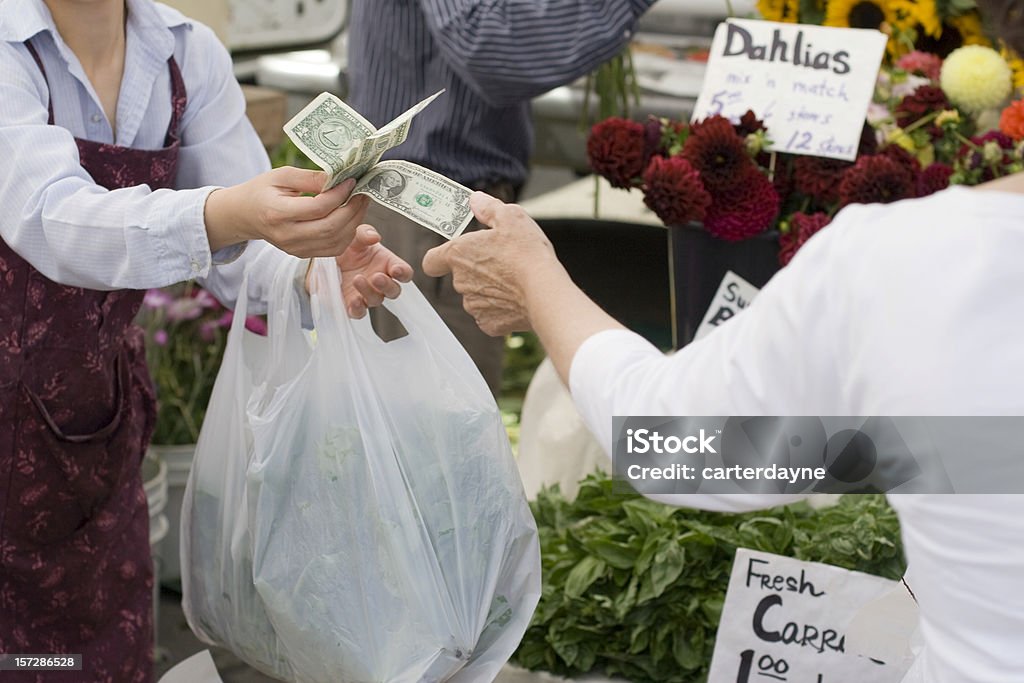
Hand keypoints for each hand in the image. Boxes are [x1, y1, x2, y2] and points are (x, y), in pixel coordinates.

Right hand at [205, 166, 369, 256]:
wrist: (245, 215)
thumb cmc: (262, 191)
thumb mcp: (281, 175)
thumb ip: (310, 177)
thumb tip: (340, 176)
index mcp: (277, 213)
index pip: (318, 208)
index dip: (339, 194)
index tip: (352, 181)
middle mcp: (287, 236)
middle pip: (330, 227)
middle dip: (353, 209)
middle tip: (364, 192)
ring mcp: (295, 249)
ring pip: (336, 241)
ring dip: (354, 222)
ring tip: (360, 203)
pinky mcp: (303, 254)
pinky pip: (333, 249)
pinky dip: (347, 234)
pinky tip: (350, 217)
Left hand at [308, 224, 412, 317]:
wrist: (324, 261)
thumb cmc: (347, 248)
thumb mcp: (354, 236)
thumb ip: (365, 233)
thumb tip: (374, 236)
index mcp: (387, 264)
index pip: (404, 272)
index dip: (403, 273)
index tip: (395, 269)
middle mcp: (380, 283)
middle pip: (394, 290)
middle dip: (387, 285)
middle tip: (376, 277)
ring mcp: (367, 295)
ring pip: (376, 300)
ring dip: (369, 292)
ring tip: (357, 279)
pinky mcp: (352, 306)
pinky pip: (359, 312)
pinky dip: (357, 309)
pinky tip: (353, 300)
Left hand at [422, 192, 561, 335]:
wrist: (544, 290)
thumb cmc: (526, 252)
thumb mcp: (510, 216)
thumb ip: (488, 208)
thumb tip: (475, 200)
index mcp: (458, 254)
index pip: (431, 261)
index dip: (440, 258)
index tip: (451, 256)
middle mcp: (460, 282)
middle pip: (460, 277)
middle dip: (476, 271)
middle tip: (501, 262)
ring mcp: (474, 305)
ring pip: (476, 297)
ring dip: (489, 290)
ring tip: (514, 280)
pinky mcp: (489, 324)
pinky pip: (490, 315)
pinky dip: (501, 309)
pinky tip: (517, 299)